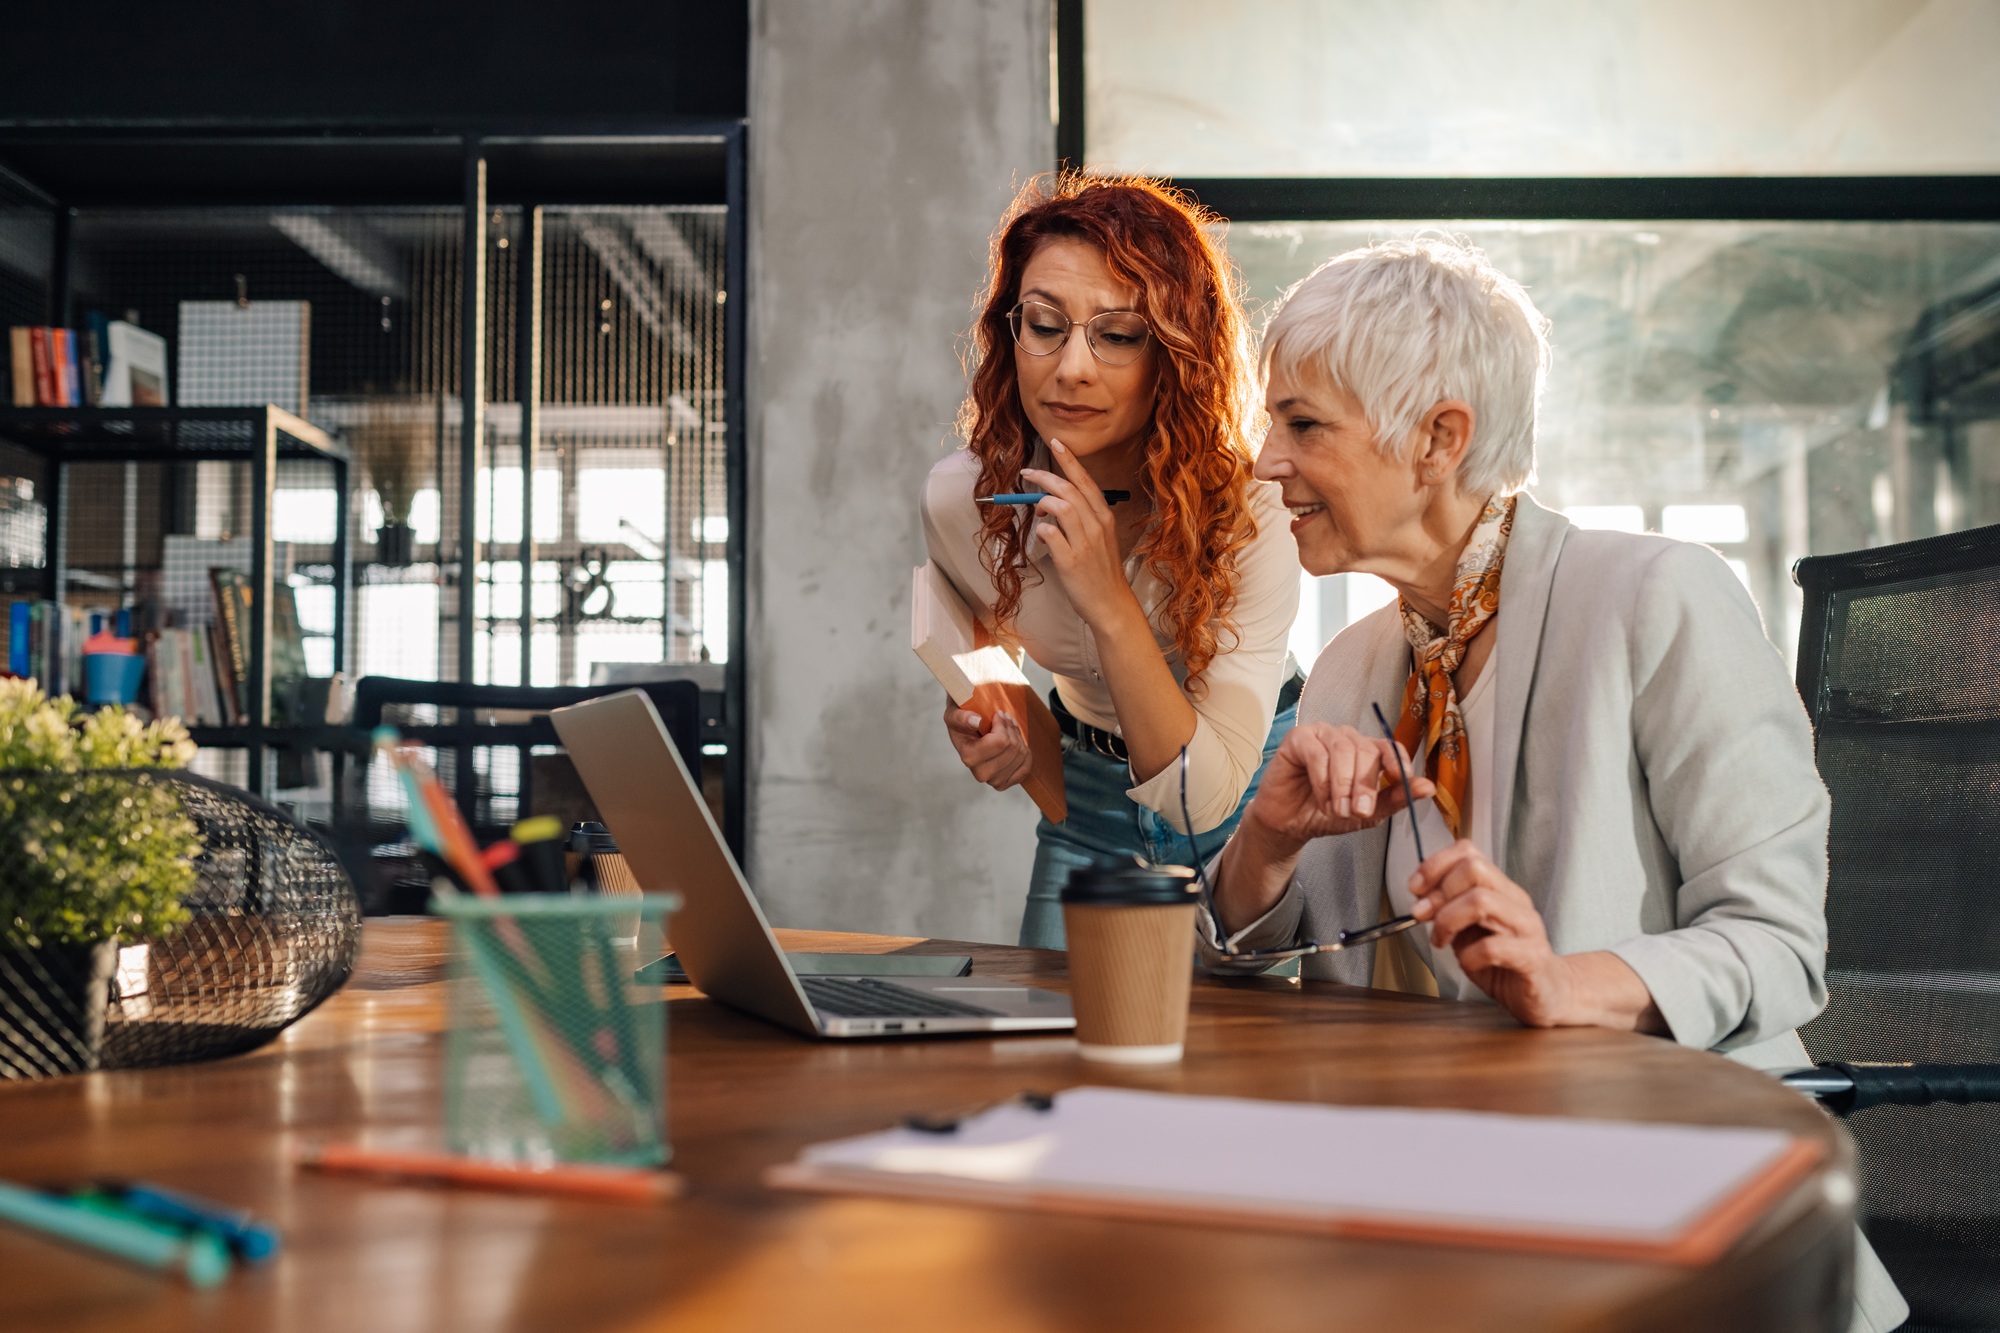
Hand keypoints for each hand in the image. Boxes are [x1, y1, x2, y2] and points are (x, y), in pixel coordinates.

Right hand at [943, 704, 1032, 791]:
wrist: (965, 735)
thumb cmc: (961, 723)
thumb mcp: (955, 713)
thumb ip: (961, 717)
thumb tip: (976, 721)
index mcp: (969, 757)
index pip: (1001, 741)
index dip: (1003, 724)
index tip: (998, 714)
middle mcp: (981, 773)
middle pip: (1013, 748)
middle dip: (1011, 729)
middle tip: (1006, 719)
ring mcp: (994, 781)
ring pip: (1021, 755)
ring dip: (1018, 738)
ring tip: (1009, 729)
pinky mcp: (1005, 783)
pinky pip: (1025, 767)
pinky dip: (1025, 755)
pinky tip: (1017, 745)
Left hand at [1019, 439, 1138, 629]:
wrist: (1110, 603)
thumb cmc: (1101, 570)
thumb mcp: (1099, 538)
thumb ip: (1079, 520)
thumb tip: (1050, 506)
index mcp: (1104, 516)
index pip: (1085, 480)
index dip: (1069, 460)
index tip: (1056, 442)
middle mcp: (1096, 525)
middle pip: (1068, 489)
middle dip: (1044, 477)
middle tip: (1027, 473)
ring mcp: (1084, 543)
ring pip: (1061, 507)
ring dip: (1043, 503)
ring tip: (1037, 511)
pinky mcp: (1071, 561)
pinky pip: (1051, 535)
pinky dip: (1042, 530)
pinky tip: (1042, 534)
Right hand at [1243, 723, 1434, 852]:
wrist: (1289, 824)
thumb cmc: (1325, 814)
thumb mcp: (1367, 814)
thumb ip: (1395, 799)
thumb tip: (1428, 787)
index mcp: (1367, 752)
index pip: (1390, 746)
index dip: (1397, 760)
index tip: (1398, 778)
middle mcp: (1347, 738)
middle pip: (1367, 750)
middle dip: (1365, 785)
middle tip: (1359, 811)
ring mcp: (1323, 735)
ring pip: (1343, 750)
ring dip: (1342, 785)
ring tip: (1337, 810)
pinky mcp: (1299, 737)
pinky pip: (1317, 753)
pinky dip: (1322, 780)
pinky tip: (1321, 798)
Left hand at [1407, 841, 1575, 1026]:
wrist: (1546, 992)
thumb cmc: (1504, 961)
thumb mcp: (1468, 930)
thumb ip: (1448, 910)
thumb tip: (1419, 897)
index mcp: (1500, 888)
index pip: (1469, 852)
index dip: (1435, 865)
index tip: (1414, 888)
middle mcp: (1516, 901)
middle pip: (1475, 869)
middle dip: (1439, 891)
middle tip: (1423, 916)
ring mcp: (1527, 928)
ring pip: (1481, 901)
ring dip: (1448, 920)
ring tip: (1441, 941)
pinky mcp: (1533, 958)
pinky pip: (1494, 947)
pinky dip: (1469, 956)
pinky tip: (1467, 964)